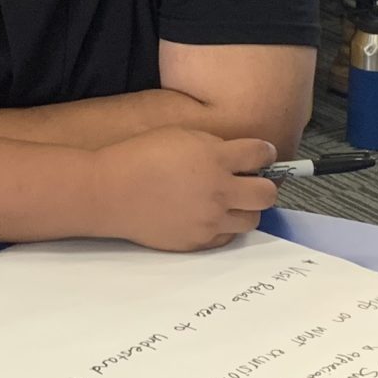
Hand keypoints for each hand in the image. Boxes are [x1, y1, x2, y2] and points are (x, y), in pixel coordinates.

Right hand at [90, 127, 277, 251]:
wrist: (109, 192)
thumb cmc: (138, 157)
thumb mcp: (180, 135)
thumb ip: (214, 145)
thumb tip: (238, 156)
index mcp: (215, 159)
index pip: (262, 154)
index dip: (265, 153)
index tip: (261, 155)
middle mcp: (219, 192)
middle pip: (268, 194)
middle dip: (264, 184)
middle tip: (250, 181)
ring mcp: (209, 220)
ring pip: (252, 219)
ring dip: (245, 208)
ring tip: (228, 201)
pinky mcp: (198, 242)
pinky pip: (227, 237)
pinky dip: (225, 226)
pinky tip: (210, 215)